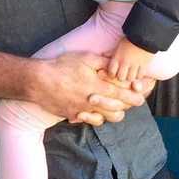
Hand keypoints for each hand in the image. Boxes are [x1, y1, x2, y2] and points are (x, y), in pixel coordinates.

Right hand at [35, 52, 149, 125]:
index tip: (141, 97)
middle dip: (127, 108)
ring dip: (112, 114)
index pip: (124, 96)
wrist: (38, 81)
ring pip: (105, 120)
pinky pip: (89, 121)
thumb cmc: (61, 67)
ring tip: (114, 108)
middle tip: (130, 103)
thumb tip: (116, 63)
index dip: (136, 98)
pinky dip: (95, 118)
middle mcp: (93, 102)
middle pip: (118, 112)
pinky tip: (95, 111)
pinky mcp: (73, 115)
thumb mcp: (84, 58)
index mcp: (98, 87)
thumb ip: (103, 61)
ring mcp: (83, 111)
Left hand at [107, 38, 154, 82]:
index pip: (111, 72)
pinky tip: (138, 72)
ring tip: (130, 74)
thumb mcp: (118, 45)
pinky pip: (140, 75)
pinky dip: (138, 76)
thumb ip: (111, 52)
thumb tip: (103, 55)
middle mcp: (125, 62)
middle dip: (121, 77)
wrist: (143, 35)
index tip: (114, 73)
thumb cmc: (129, 39)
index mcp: (117, 57)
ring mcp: (135, 64)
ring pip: (130, 78)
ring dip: (130, 77)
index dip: (112, 74)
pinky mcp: (144, 65)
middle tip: (123, 75)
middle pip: (121, 77)